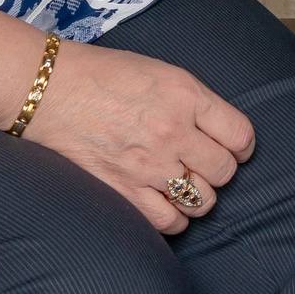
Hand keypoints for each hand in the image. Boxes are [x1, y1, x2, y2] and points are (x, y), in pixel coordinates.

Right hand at [24, 43, 257, 233]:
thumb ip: (195, 102)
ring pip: (202, 201)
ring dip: (198, 196)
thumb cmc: (106, 75)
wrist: (52, 90)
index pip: (241, 135)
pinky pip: (168, 221)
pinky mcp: (124, 189)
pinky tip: (165, 203)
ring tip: (183, 184)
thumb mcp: (162, 72)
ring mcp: (148, 164)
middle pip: (224, 171)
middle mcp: (172, 131)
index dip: (242, 147)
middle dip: (219, 170)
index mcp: (186, 96)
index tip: (234, 149)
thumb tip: (221, 132)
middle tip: (204, 165)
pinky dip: (173, 218)